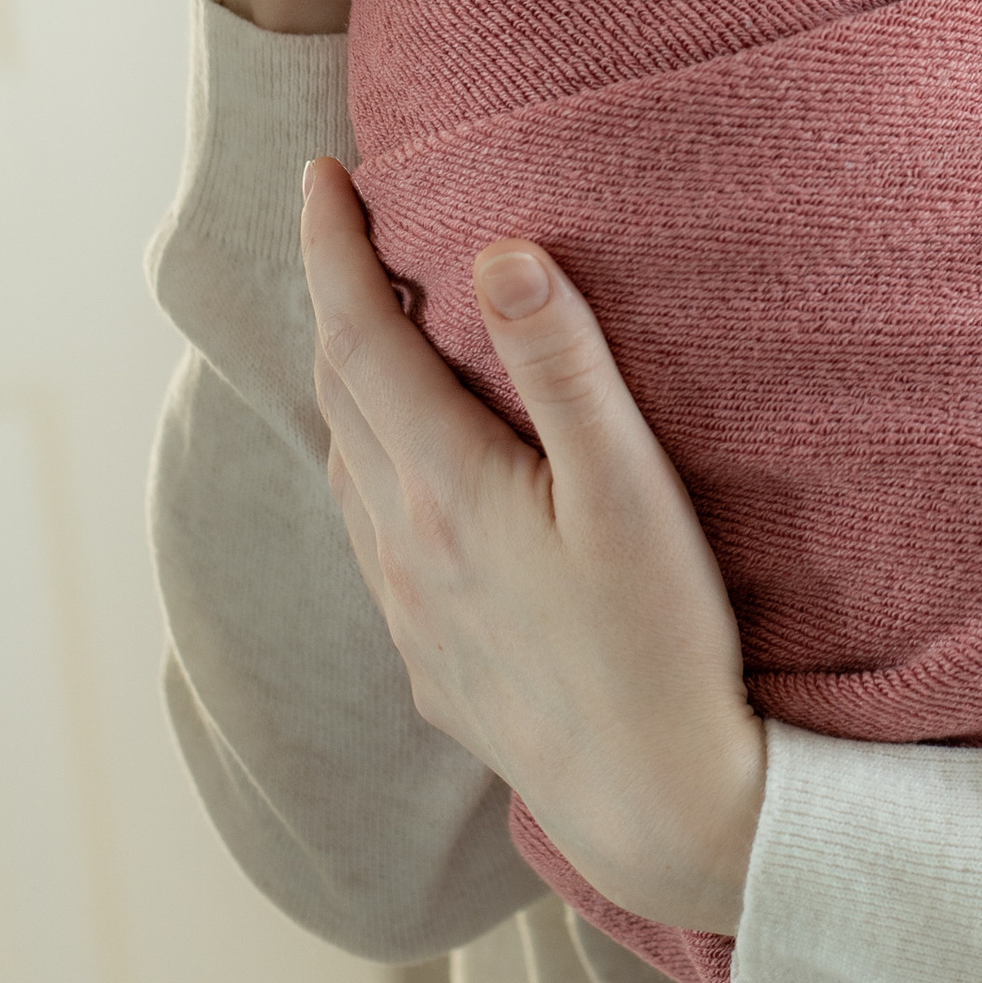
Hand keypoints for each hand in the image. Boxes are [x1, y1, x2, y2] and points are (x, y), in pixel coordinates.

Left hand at [303, 160, 766, 935]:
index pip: (358, 337)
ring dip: (345, 382)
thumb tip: (498, 249)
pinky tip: (402, 466)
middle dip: (335, 297)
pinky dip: (366, 461)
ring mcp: (408, 608)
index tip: (319, 174)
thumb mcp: (631, 490)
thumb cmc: (662, 643)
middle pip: (339, 392)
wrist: (659, 809)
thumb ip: (564, 366)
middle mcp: (402, 544)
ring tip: (371, 324)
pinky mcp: (429, 659)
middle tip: (347, 223)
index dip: (332, 249)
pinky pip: (368, 532)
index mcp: (445, 487)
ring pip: (346, 465)